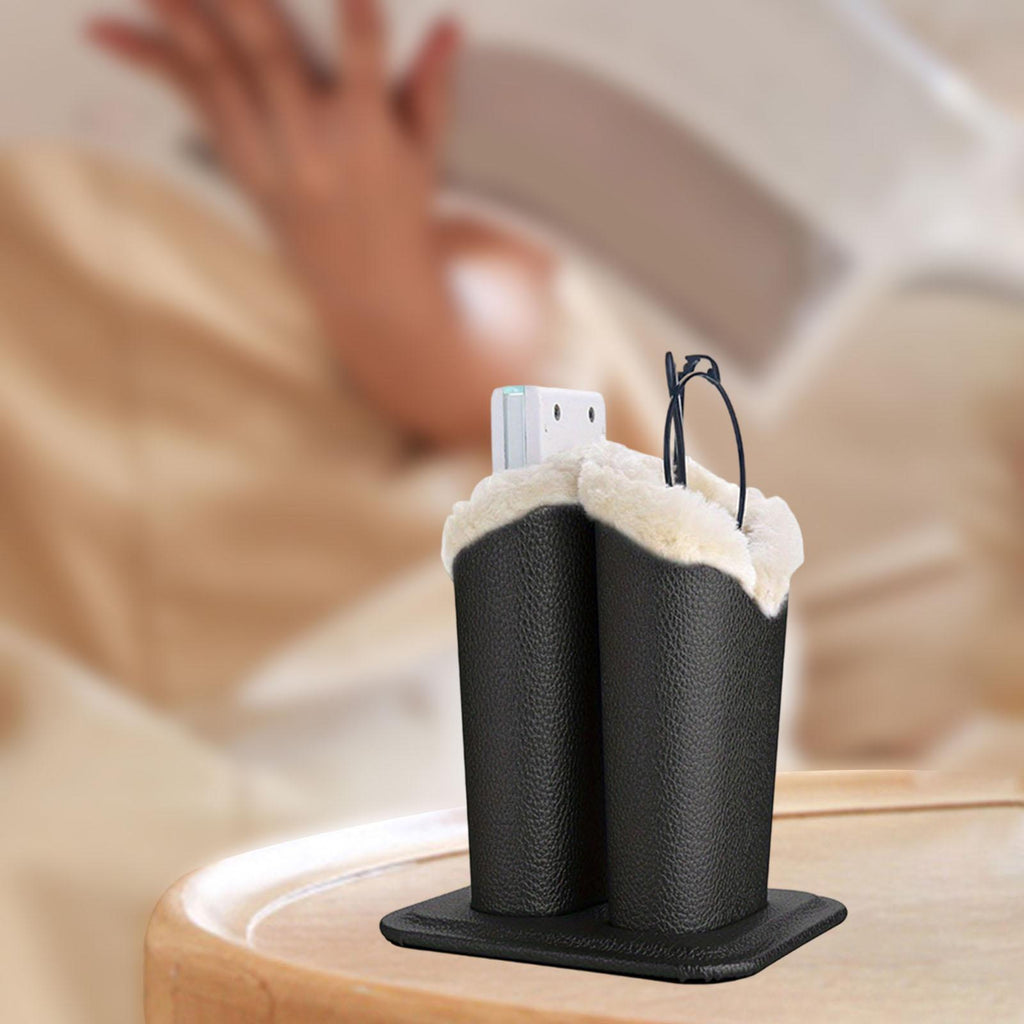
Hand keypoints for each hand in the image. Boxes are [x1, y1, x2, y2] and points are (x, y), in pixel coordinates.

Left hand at [89, 0, 540, 445]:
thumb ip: (433, 86)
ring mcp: (270, 161)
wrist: (366, 285)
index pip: (364, 67)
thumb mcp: (427, 151)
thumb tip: (452, 25)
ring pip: (219, 79)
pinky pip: (194, 105)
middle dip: (241, 5)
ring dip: (179, 24)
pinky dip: (152, 65)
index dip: (356, 25)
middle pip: (272, 63)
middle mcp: (314, 149)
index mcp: (369, 137)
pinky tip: (107, 34)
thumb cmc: (401, 206)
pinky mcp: (240, 168)